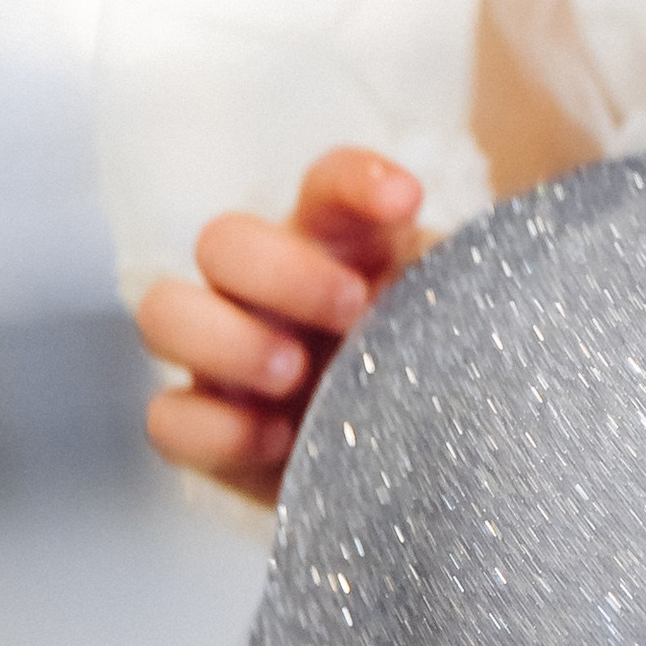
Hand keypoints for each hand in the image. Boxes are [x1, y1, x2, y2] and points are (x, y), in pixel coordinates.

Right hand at [136, 149, 428, 510]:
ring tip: (295, 374)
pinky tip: (279, 441)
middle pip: (223, 237)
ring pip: (163, 311)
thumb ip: (457, 291)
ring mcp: (224, 354)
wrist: (417, 466)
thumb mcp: (457, 322)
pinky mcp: (207, 428)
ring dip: (226, 339)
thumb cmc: (437, 370)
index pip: (329, 182)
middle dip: (281, 270)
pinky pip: (165, 418)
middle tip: (351, 308)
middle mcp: (268, 285)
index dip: (359, 179)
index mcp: (338, 242)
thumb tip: (482, 286)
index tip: (407, 200)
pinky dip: (215, 428)